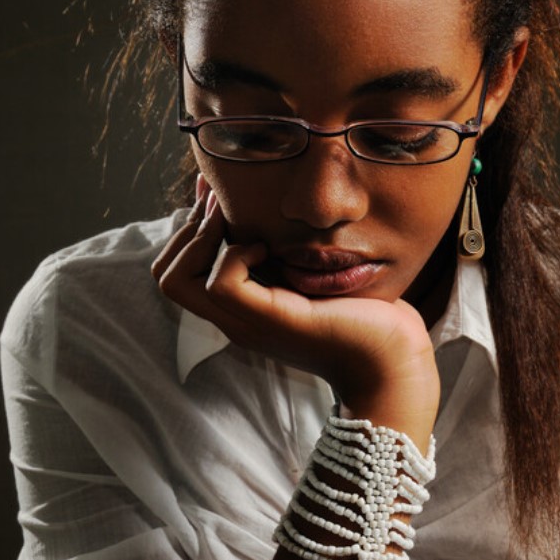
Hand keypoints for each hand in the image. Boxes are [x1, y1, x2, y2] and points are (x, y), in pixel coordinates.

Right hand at [150, 177, 439, 447]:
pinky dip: (234, 254)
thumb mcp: (312, 275)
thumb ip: (286, 253)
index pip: (177, 272)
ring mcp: (248, 323)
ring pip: (177, 280)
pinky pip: (221, 283)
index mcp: (241, 310)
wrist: (394, 360)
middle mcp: (235, 320)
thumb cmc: (365, 316)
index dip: (187, 231)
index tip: (213, 199)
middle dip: (185, 229)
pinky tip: (265, 247)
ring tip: (234, 222)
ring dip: (200, 238)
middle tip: (218, 206)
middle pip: (165, 276)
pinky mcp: (271, 319)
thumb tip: (270, 210)